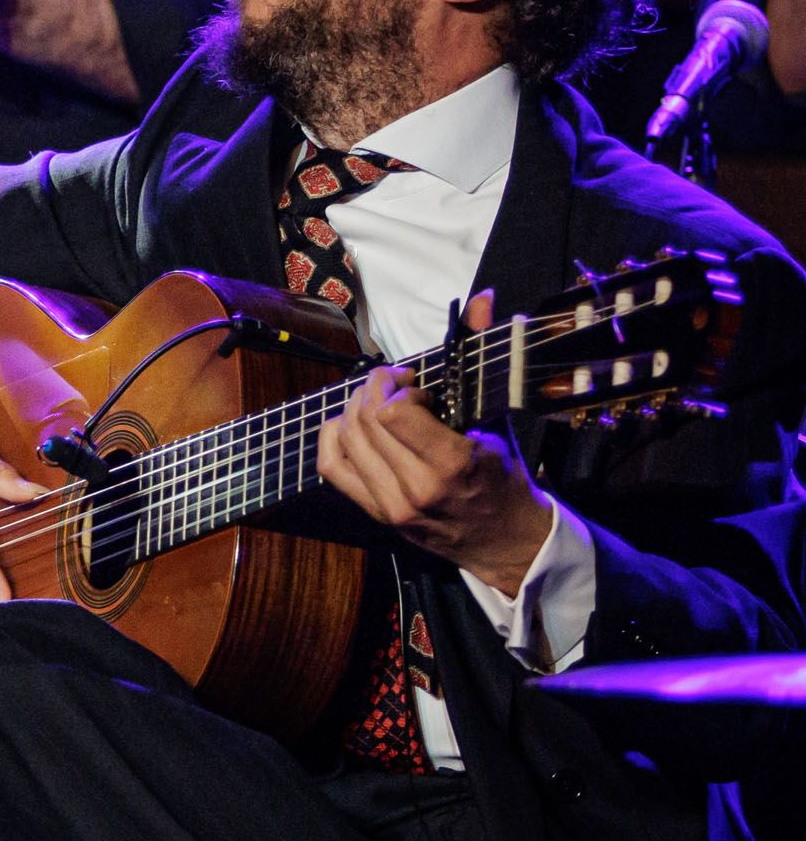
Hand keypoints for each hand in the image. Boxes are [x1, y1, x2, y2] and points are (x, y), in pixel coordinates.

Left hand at [315, 292, 553, 596]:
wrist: (508, 542)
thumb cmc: (507, 479)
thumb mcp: (497, 419)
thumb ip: (479, 358)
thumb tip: (480, 298)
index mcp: (450, 464)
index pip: (393, 412)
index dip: (399, 387)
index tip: (419, 385)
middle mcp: (414, 488)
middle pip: (365, 420)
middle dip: (375, 389)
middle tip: (396, 384)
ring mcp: (390, 505)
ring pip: (345, 439)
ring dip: (356, 408)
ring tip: (380, 402)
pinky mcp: (376, 514)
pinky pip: (332, 467)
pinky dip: (334, 436)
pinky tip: (353, 424)